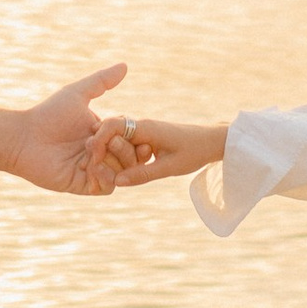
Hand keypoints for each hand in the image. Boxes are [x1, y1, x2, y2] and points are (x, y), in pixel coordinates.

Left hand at [6, 63, 136, 194]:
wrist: (24, 138)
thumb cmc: (48, 114)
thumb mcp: (77, 94)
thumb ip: (102, 81)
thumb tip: (125, 65)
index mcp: (103, 134)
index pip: (130, 137)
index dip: (133, 133)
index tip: (130, 127)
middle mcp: (101, 153)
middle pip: (130, 156)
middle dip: (124, 147)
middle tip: (107, 139)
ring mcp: (93, 171)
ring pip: (121, 172)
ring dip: (113, 160)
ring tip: (93, 150)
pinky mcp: (84, 185)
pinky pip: (107, 187)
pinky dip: (105, 176)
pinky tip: (92, 165)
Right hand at [102, 117, 227, 185]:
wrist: (212, 141)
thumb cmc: (194, 152)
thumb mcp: (169, 168)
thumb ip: (143, 174)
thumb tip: (116, 182)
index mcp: (145, 127)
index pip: (111, 126)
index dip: (98, 141)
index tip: (94, 160)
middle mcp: (141, 125)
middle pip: (109, 130)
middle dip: (99, 147)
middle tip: (94, 167)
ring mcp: (143, 130)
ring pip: (116, 136)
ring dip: (109, 151)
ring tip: (103, 169)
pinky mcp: (146, 136)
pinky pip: (126, 141)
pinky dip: (119, 152)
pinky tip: (117, 167)